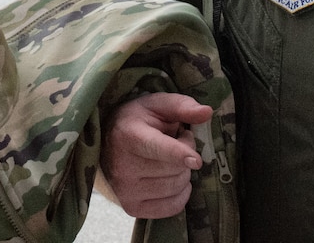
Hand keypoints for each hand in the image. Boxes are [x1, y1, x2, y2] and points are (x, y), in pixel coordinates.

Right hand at [99, 93, 211, 219]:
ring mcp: (126, 190)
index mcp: (129, 136)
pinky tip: (172, 179)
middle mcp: (123, 166)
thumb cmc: (136, 121)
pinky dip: (180, 194)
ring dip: (183, 173)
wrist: (107, 142)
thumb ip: (181, 106)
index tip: (196, 161)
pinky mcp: (132, 208)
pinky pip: (172, 207)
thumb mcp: (156, 105)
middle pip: (174, 169)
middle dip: (186, 155)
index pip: (157, 148)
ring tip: (171, 160)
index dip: (179, 154)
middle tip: (178, 143)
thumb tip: (207, 112)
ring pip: (175, 188)